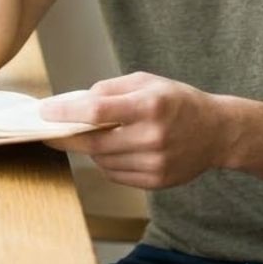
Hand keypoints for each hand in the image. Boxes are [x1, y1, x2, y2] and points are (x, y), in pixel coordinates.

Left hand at [38, 72, 231, 188]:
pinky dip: (106, 162)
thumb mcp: (145, 81)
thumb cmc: (177, 101)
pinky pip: (115, 174)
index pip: (97, 111)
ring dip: (90, 148)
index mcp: (149, 106)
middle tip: (49, 132)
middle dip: (67, 137)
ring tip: (94, 135)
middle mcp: (153, 137)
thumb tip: (74, 102)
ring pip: (102, 160)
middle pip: (94, 142)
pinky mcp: (156, 181)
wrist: (218, 132)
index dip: (66, 113)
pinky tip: (114, 149)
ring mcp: (156, 163)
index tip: (44, 112)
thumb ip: (109, 90)